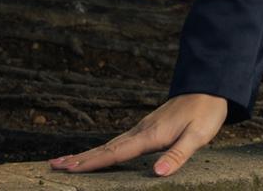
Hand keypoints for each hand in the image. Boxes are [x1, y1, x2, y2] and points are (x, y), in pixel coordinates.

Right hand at [47, 92, 228, 177]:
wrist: (210, 87)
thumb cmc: (206, 112)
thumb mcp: (198, 136)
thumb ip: (177, 155)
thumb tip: (157, 174)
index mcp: (150, 135)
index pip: (115, 153)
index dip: (92, 163)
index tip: (68, 168)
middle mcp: (141, 131)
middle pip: (105, 148)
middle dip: (79, 159)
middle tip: (53, 166)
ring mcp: (143, 128)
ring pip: (109, 144)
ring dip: (88, 154)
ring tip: (66, 162)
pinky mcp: (148, 128)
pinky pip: (119, 141)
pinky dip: (103, 149)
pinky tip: (100, 154)